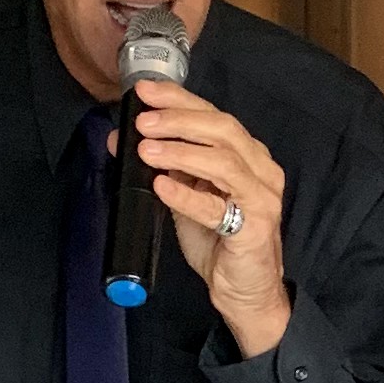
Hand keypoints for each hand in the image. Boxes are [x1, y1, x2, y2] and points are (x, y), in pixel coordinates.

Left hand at [133, 86, 291, 353]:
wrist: (245, 291)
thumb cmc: (219, 242)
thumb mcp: (186, 197)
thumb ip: (163, 167)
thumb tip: (122, 140)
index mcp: (247, 156)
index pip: (215, 116)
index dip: (180, 100)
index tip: (145, 91)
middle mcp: (261, 170)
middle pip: (223, 130)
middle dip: (179, 121)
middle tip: (144, 121)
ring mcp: (261, 198)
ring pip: (224, 162)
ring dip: (181, 152)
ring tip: (147, 151)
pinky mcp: (254, 229)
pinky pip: (217, 208)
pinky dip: (187, 195)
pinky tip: (162, 187)